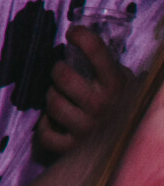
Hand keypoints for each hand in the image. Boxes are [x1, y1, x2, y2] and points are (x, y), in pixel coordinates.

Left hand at [36, 27, 132, 153]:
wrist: (138, 152)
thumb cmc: (126, 110)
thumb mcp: (126, 86)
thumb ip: (109, 69)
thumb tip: (83, 42)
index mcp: (117, 86)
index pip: (95, 50)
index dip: (81, 36)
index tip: (73, 33)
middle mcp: (102, 106)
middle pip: (62, 75)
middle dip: (59, 72)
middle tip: (64, 76)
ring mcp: (87, 129)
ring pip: (53, 103)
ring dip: (53, 98)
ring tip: (64, 100)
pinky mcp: (74, 150)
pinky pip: (47, 135)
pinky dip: (47, 128)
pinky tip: (56, 123)